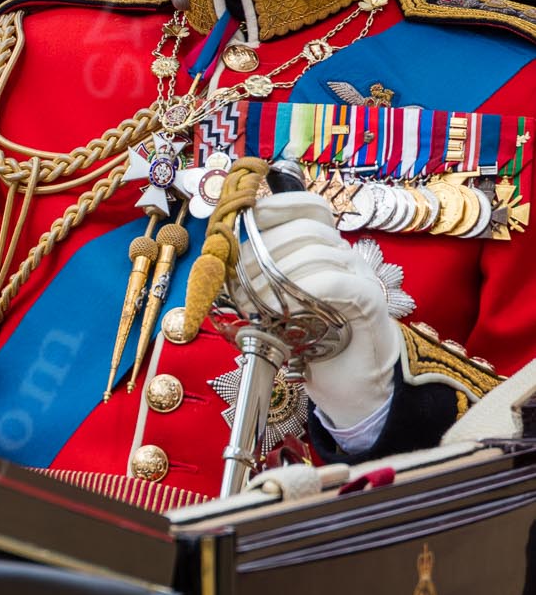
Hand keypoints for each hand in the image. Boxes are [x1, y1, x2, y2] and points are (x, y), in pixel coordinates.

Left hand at [234, 192, 398, 432]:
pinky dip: (305, 289)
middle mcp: (346, 258)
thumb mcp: (280, 306)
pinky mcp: (371, 304)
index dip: (278, 207)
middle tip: (240, 284)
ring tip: (254, 304)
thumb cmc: (311, 345)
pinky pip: (338, 282)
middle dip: (264, 251)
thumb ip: (263, 279)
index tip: (248, 219)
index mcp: (326, 251)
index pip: (310, 208)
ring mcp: (362, 278)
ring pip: (318, 252)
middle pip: (305, 230)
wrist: (351, 387)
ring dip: (277, 274)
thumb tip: (224, 261)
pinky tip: (283, 309)